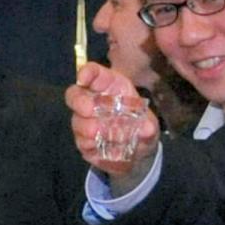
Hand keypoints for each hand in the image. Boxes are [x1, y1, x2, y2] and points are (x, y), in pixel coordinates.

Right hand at [66, 63, 159, 183]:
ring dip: (91, 129)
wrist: (138, 152)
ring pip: (77, 122)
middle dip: (79, 101)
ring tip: (111, 137)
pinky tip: (107, 149)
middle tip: (90, 110)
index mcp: (110, 88)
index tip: (83, 78)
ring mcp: (85, 122)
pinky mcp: (83, 142)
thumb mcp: (150, 124)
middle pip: (74, 94)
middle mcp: (93, 101)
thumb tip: (147, 129)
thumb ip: (148, 126)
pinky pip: (82, 143)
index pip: (94, 73)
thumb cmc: (142, 126)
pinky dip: (95, 147)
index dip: (87, 72)